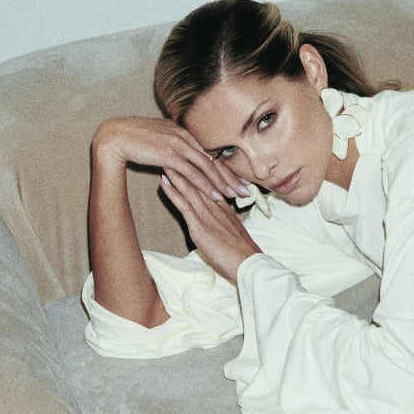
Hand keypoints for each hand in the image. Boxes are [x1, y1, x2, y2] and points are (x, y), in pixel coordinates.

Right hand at [92, 116, 249, 203]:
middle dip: (232, 177)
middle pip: (214, 159)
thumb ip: (175, 145)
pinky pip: (192, 173)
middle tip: (246, 191)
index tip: (240, 179)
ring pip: (207, 167)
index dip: (226, 167)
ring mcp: (179, 145)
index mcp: (185, 132)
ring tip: (236, 196)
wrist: (115, 135)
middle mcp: (186, 136)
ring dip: (223, 183)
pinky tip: (215, 196)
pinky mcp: (169, 155)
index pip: (211, 152)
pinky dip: (205, 185)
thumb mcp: (160, 137)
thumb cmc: (135, 138)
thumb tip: (183, 155)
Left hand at [159, 165, 261, 281]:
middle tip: (173, 149)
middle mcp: (217, 207)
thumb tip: (218, 226)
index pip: (210, 184)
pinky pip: (184, 204)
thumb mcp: (235, 235)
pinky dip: (173, 191)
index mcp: (225, 208)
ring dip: (176, 172)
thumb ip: (225, 226)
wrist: (249, 265)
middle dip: (186, 165)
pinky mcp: (200, 226)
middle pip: (199, 180)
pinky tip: (164, 181)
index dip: (198, 170)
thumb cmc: (243, 255)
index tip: (188, 158)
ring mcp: (208, 215)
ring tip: (164, 158)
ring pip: (190, 188)